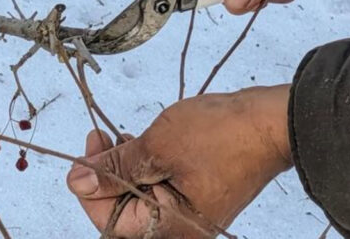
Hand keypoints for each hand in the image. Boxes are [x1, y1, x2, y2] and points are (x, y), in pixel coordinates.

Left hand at [66, 85, 293, 237]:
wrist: (272, 122)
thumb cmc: (223, 135)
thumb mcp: (157, 147)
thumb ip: (115, 167)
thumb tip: (77, 181)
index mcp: (171, 227)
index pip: (109, 221)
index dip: (91, 188)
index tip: (85, 154)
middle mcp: (180, 230)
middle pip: (123, 212)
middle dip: (106, 176)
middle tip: (99, 137)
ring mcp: (190, 214)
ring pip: (139, 197)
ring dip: (123, 168)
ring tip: (119, 136)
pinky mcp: (197, 196)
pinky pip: (159, 188)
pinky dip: (145, 167)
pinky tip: (139, 143)